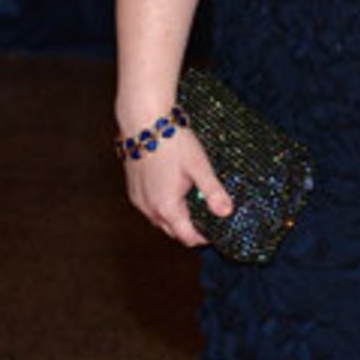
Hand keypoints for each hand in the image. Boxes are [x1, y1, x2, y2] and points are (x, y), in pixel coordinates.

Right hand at [121, 128, 232, 246]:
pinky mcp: (132, 189)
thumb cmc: (171, 142)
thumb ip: (213, 192)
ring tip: (193, 204)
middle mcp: (148, 208)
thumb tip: (227, 212)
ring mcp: (138, 199)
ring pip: (159, 220)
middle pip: (173, 231)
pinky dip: (163, 207)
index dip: (203, 238)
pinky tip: (174, 192)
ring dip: (176, 218)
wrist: (143, 121)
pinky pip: (150, 208)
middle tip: (208, 218)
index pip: (187, 237)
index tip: (216, 231)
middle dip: (190, 229)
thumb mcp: (199, 167)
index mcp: (166, 207)